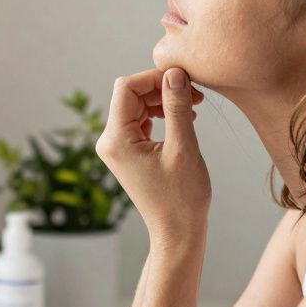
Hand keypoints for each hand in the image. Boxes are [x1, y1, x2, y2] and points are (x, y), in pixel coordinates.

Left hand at [97, 67, 210, 248]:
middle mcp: (109, 141)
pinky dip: (161, 114)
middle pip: (131, 94)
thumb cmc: (182, 198)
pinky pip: (141, 121)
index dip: (155, 77)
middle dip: (162, 88)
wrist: (177, 232)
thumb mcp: (183, 147)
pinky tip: (184, 118)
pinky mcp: (128, 153)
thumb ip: (177, 107)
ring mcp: (117, 148)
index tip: (184, 80)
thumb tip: (174, 74)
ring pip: (137, 106)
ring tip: (194, 106)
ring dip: (164, 100)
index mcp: (116, 139)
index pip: (127, 87)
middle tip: (195, 93)